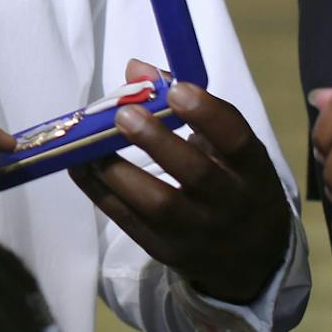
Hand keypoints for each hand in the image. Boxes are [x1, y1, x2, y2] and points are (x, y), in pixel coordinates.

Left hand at [69, 60, 293, 303]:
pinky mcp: (167, 251)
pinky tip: (79, 166)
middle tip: (125, 114)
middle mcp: (230, 203)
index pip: (236, 141)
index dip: (208, 114)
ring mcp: (198, 233)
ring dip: (120, 171)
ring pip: (159, 205)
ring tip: (91, 143)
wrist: (251, 261)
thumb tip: (135, 70)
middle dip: (157, 142)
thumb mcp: (229, 149)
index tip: (177, 89)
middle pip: (197, 174)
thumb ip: (187, 106)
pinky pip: (129, 222)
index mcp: (252, 170)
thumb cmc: (235, 185)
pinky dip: (100, 192)